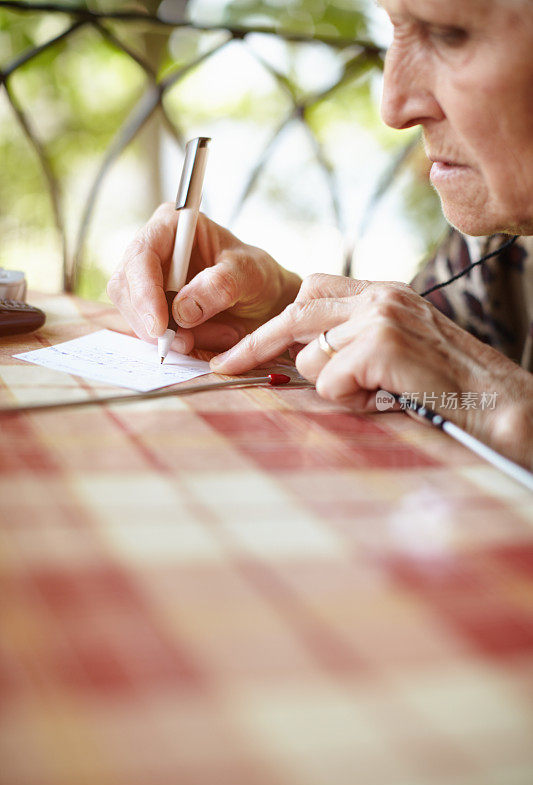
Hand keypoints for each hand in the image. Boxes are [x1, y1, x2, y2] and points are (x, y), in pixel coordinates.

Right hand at [107, 203, 300, 353]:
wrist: (265, 300)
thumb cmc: (257, 276)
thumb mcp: (250, 274)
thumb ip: (219, 286)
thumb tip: (181, 311)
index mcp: (171, 226)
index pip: (141, 256)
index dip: (144, 292)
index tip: (160, 326)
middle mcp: (153, 251)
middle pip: (126, 289)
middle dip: (154, 322)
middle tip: (187, 344)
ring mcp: (149, 282)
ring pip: (136, 316)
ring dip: (173, 336)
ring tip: (221, 335)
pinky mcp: (153, 309)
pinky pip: (150, 333)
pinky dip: (178, 344)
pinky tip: (211, 339)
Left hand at [210, 274, 532, 467]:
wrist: (494, 399)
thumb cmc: (443, 381)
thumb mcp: (397, 345)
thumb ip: (354, 338)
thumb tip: (302, 352)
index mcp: (380, 292)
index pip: (310, 290)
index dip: (274, 321)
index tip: (242, 347)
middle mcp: (378, 296)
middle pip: (294, 313)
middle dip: (254, 345)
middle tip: (224, 367)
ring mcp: (378, 317)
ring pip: (309, 357)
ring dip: (330, 386)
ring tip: (371, 393)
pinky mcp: (379, 345)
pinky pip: (329, 382)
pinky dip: (348, 400)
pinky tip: (381, 398)